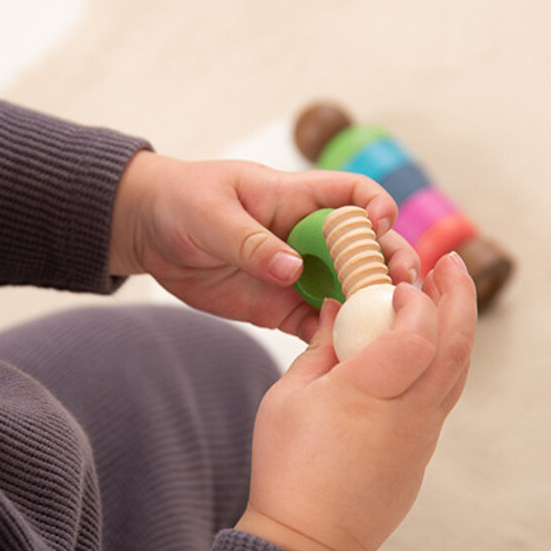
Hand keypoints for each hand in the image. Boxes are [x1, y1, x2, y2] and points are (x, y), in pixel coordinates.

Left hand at [109, 152, 418, 339]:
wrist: (148, 233)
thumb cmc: (182, 201)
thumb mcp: (210, 213)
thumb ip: (251, 241)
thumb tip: (292, 269)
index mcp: (296, 198)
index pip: (354, 194)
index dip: (376, 206)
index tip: (381, 226)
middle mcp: (308, 237)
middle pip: (368, 249)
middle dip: (391, 265)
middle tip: (402, 290)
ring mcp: (299, 274)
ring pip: (351, 291)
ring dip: (371, 308)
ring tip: (387, 330)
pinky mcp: (281, 307)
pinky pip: (319, 326)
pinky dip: (336, 340)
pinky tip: (346, 355)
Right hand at [235, 251, 476, 550]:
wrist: (309, 542)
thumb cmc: (288, 469)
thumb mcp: (288, 396)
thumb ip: (320, 347)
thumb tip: (338, 308)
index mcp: (368, 394)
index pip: (417, 334)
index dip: (417, 300)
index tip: (401, 280)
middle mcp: (408, 414)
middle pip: (454, 346)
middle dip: (459, 297)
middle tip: (452, 262)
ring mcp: (421, 436)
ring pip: (457, 371)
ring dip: (458, 326)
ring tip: (447, 292)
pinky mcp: (421, 453)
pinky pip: (444, 395)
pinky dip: (445, 358)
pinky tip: (428, 343)